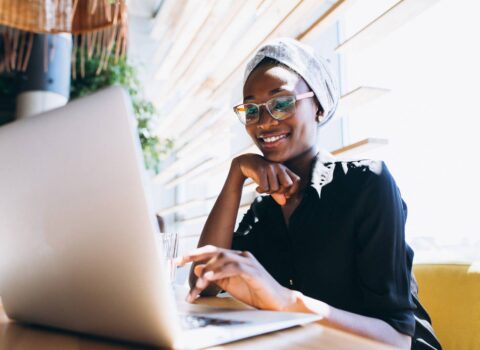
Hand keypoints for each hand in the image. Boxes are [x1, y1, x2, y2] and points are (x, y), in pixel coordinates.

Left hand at [176, 245, 294, 310]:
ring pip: (222, 260)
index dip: (195, 254)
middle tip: (179, 261)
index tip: (178, 260)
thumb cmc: (254, 292)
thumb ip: (215, 276)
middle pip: (215, 251)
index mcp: (234, 258)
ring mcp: (248, 262)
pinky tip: (211, 277)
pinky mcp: (253, 271)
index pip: (212, 252)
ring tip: (198, 283)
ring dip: (208, 271)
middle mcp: (240, 256)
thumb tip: (198, 269)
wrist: (277, 301)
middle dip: (195, 254)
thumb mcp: (229, 284)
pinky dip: (221, 272)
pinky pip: (234, 267)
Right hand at [233, 154, 299, 205]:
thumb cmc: (262, 175)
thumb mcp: (271, 183)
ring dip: (268, 192)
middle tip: (273, 191)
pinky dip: (261, 191)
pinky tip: (258, 188)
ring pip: (275, 188)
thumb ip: (278, 193)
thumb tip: (284, 202)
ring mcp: (270, 168)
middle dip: (281, 192)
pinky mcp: (261, 170)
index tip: (285, 194)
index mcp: (285, 169)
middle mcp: (279, 167)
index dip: (293, 190)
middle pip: (288, 185)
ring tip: (263, 188)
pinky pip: (265, 187)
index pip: (297, 180)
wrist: (248, 162)